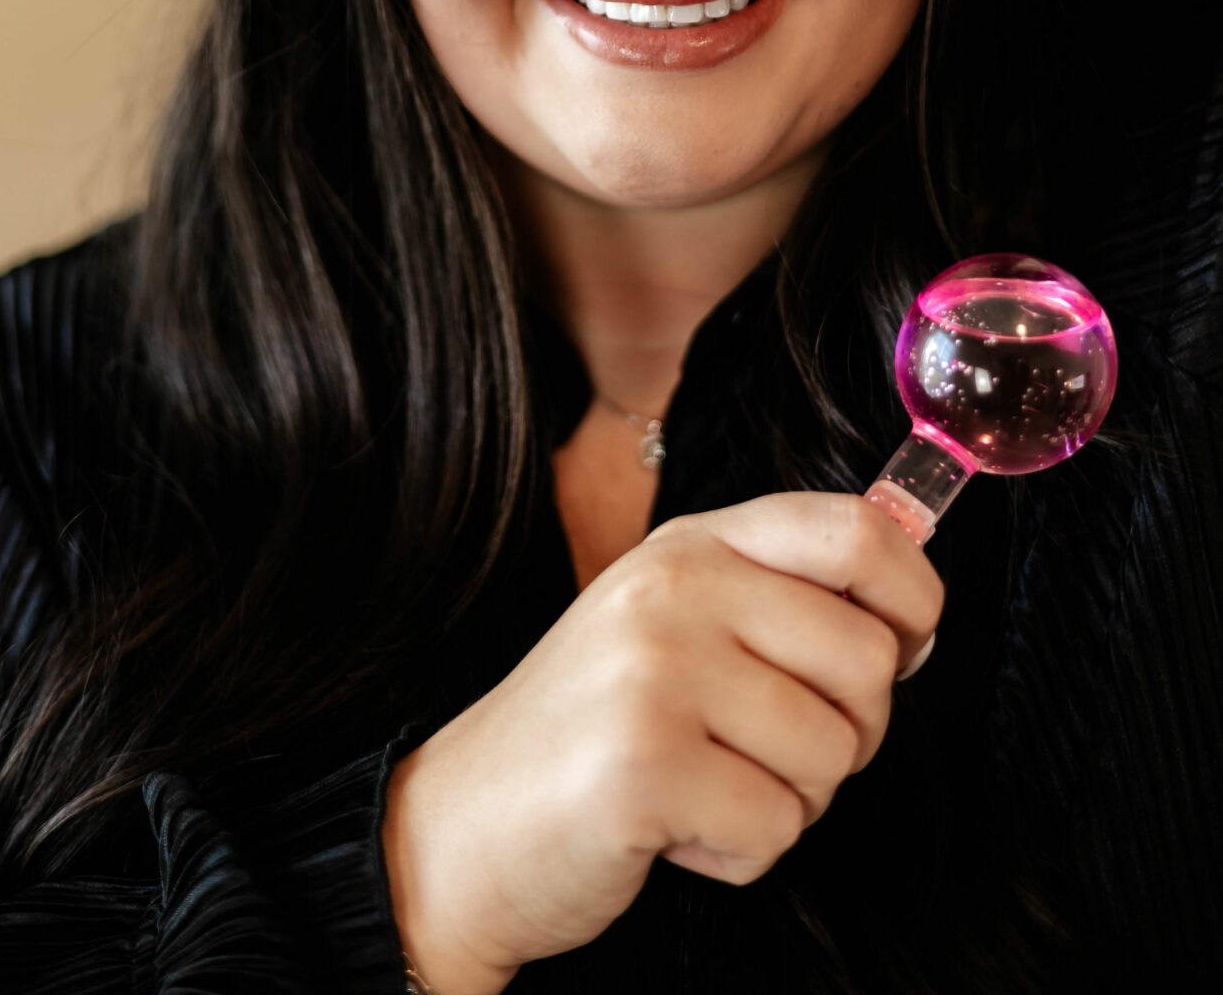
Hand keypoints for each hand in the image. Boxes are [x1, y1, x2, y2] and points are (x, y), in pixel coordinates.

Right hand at [381, 492, 942, 994]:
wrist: (466, 823)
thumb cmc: (596, 729)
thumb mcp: (681, 622)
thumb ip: (781, 598)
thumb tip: (916, 620)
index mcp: (694, 542)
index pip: (856, 529)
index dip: (914, 596)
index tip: (907, 647)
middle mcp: (674, 586)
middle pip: (867, 659)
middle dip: (848, 733)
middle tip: (765, 749)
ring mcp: (654, 670)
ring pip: (833, 753)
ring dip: (788, 800)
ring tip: (704, 785)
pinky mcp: (641, 765)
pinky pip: (777, 826)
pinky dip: (741, 853)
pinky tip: (676, 829)